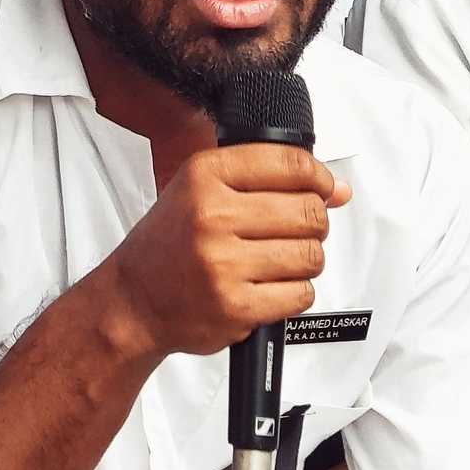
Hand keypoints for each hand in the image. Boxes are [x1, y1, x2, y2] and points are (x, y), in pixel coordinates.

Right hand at [97, 139, 351, 362]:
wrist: (132, 302)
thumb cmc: (170, 245)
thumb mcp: (202, 191)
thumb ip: (268, 182)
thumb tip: (338, 190)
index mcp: (205, 176)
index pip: (290, 164)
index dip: (320, 177)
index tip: (324, 189)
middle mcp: (212, 215)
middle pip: (308, 211)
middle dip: (314, 223)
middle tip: (297, 230)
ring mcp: (223, 262)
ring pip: (310, 255)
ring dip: (306, 260)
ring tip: (281, 261)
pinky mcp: (236, 305)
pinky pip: (300, 294)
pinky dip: (296, 293)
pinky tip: (272, 286)